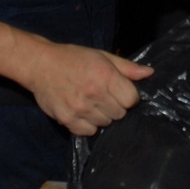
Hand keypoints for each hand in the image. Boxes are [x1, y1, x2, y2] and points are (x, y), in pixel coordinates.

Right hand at [24, 41, 153, 136]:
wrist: (40, 65)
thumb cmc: (73, 58)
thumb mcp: (101, 56)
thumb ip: (127, 67)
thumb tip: (150, 73)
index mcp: (106, 76)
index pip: (132, 100)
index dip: (128, 96)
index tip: (119, 91)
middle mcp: (95, 94)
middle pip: (120, 114)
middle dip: (115, 106)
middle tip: (103, 96)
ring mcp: (80, 109)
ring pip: (105, 124)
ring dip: (101, 116)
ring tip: (90, 103)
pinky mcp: (67, 120)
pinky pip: (88, 132)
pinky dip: (87, 125)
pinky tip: (81, 112)